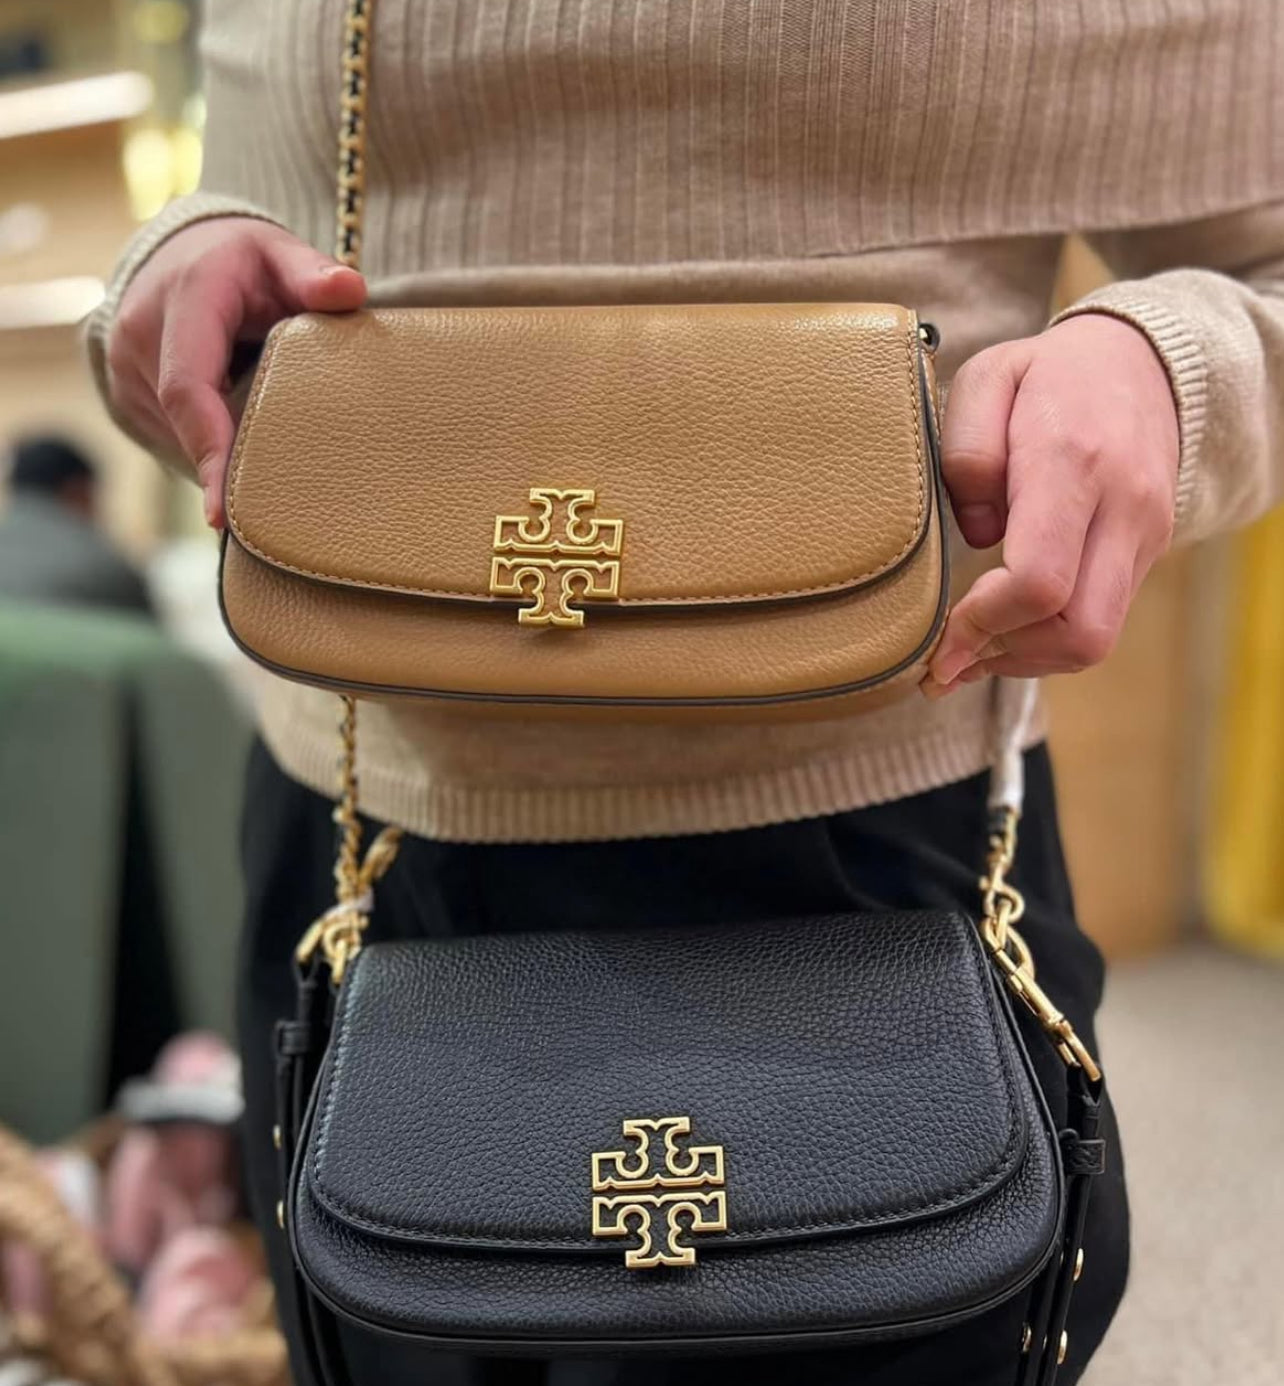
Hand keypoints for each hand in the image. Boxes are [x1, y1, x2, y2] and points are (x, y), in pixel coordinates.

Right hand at [105, 219, 366, 526]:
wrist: (182, 253)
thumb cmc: (243, 261)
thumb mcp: (280, 254)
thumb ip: (314, 274)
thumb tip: (349, 289)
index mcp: (184, 301)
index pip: (189, 387)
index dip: (209, 449)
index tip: (222, 511)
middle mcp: (140, 336)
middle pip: (185, 424)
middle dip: (227, 467)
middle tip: (273, 514)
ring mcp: (124, 368)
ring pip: (177, 436)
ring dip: (221, 454)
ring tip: (270, 464)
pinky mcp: (126, 393)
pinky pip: (171, 436)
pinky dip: (208, 447)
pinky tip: (243, 447)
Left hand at [924, 314, 1179, 694]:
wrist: (1144, 360)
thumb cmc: (1049, 375)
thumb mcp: (986, 380)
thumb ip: (967, 453)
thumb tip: (977, 533)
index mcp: (1073, 465)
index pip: (1039, 582)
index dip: (984, 623)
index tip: (942, 634)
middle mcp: (1123, 509)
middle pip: (1080, 632)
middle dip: (1007, 657)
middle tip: (949, 660)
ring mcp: (1144, 537)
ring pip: (1094, 640)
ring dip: (1026, 659)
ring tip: (967, 653)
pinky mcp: (1147, 554)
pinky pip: (1102, 622)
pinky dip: (1048, 641)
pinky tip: (1003, 633)